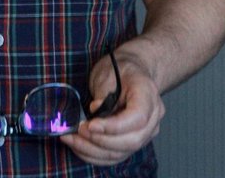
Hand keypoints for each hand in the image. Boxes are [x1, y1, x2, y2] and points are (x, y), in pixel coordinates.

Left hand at [61, 50, 164, 165]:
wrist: (134, 72)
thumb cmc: (121, 69)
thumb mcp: (109, 71)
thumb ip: (104, 93)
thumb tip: (95, 111)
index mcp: (148, 94)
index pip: (137, 118)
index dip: (113, 127)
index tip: (90, 125)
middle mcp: (153, 117)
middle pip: (132, 140)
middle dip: (101, 141)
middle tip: (79, 131)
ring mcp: (146, 132)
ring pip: (122, 152)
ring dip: (93, 150)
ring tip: (71, 140)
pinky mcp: (134, 142)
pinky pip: (116, 156)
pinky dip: (95, 155)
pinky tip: (79, 146)